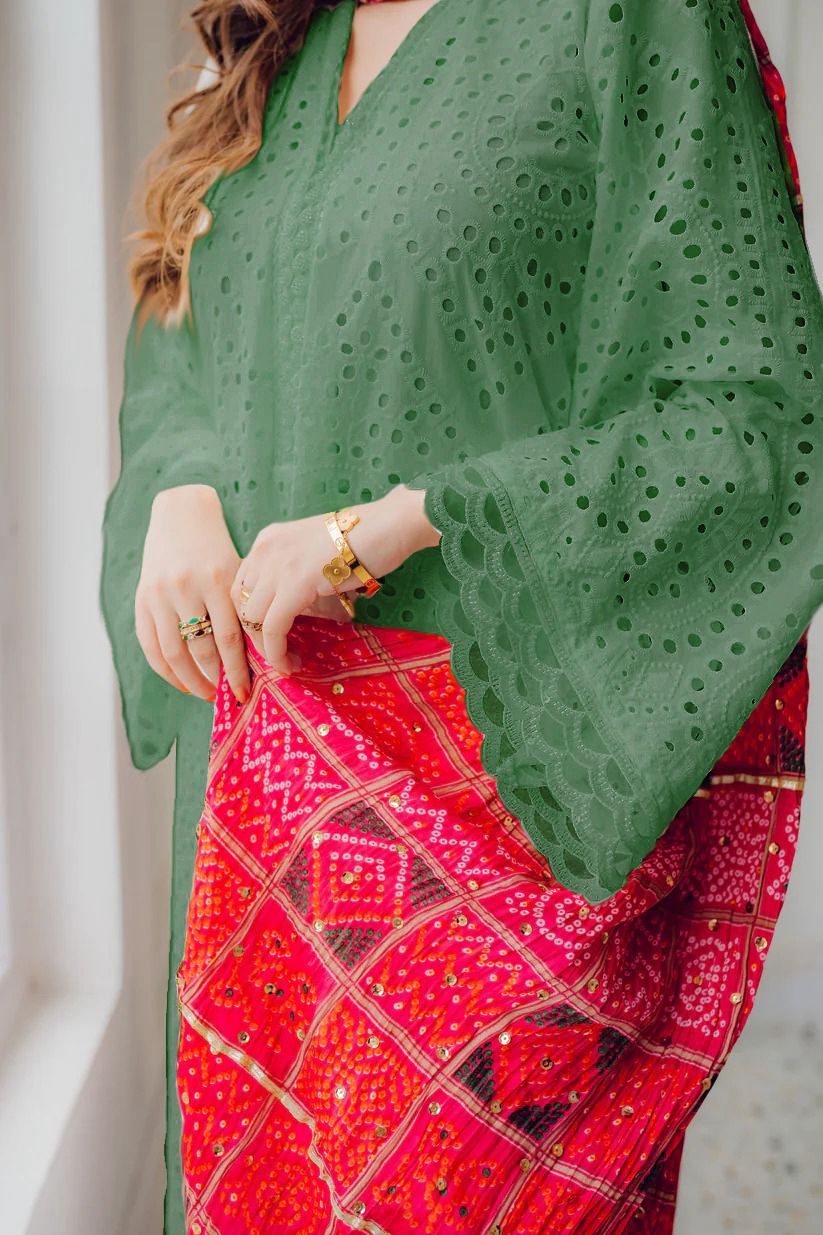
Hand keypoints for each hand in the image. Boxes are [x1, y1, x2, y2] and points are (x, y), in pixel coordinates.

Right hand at [135, 484, 251, 704]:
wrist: (182, 517)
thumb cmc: (218, 550)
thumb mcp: (236, 572)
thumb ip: (241, 610)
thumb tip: (257, 660)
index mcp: (215, 580)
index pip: (228, 638)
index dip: (236, 670)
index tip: (246, 692)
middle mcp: (185, 588)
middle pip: (200, 649)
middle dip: (216, 679)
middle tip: (229, 696)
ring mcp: (159, 595)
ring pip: (174, 652)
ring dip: (192, 681)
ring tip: (208, 694)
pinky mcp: (142, 599)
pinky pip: (150, 646)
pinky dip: (166, 671)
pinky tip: (182, 682)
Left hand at [231, 484, 439, 675]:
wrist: (388, 525)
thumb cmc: (363, 540)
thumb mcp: (314, 554)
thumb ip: (295, 577)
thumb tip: (291, 615)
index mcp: (268, 540)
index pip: (241, 586)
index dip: (250, 618)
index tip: (267, 639)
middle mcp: (265, 549)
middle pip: (239, 603)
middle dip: (253, 636)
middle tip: (275, 655)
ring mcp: (277, 565)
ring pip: (251, 619)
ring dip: (266, 649)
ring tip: (287, 662)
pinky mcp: (295, 583)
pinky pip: (272, 627)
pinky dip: (277, 651)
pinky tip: (291, 663)